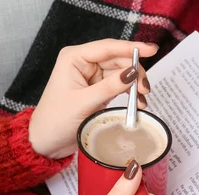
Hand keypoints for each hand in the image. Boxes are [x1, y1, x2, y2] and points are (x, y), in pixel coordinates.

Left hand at [28, 39, 158, 158]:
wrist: (46, 142)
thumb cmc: (55, 120)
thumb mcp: (84, 103)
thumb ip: (110, 87)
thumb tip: (132, 73)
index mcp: (74, 58)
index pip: (108, 47)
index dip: (131, 48)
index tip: (152, 50)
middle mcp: (83, 63)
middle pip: (118, 60)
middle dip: (135, 72)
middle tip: (145, 90)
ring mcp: (91, 76)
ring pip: (121, 73)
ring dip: (134, 85)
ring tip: (142, 100)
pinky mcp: (97, 90)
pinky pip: (118, 86)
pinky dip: (129, 93)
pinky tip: (136, 103)